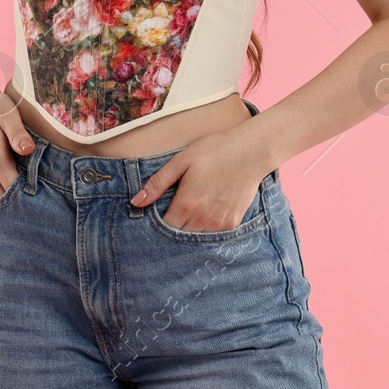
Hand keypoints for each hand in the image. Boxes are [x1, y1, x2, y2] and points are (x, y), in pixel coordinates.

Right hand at [0, 90, 33, 200]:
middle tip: (37, 203)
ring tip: (25, 204)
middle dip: (19, 203)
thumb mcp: (9, 115)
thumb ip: (18, 134)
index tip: (41, 197)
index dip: (27, 195)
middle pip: (3, 197)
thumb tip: (29, 149)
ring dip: (7, 203)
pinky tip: (9, 199)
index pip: (13, 187)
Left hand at [131, 125, 270, 231]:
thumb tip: (136, 202)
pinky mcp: (232, 222)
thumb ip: (158, 183)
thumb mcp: (182, 160)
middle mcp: (203, 219)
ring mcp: (219, 223)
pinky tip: (204, 214)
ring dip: (188, 231)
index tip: (153, 217)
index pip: (164, 228)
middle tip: (170, 214)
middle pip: (179, 236)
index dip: (156, 225)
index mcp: (187, 204)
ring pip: (196, 238)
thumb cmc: (215, 150)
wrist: (252, 151)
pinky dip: (205, 229)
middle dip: (171, 229)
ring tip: (187, 214)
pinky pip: (213, 234)